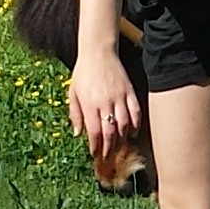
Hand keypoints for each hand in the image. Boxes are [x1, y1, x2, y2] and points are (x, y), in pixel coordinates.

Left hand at [67, 48, 143, 169]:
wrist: (98, 52)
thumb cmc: (83, 72)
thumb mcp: (73, 92)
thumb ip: (75, 114)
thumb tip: (77, 133)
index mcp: (90, 103)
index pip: (94, 132)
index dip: (96, 146)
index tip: (95, 153)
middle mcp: (105, 102)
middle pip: (110, 132)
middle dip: (109, 148)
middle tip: (108, 156)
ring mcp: (119, 97)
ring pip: (124, 124)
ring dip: (122, 139)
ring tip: (119, 146)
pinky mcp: (129, 91)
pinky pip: (136, 112)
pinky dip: (136, 125)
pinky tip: (132, 132)